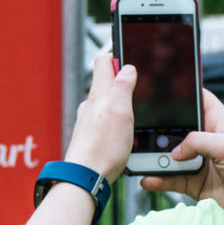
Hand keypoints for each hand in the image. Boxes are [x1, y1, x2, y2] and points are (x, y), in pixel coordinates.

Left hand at [62, 54, 136, 179]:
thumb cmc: (102, 147)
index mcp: (99, 94)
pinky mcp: (91, 138)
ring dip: (120, 102)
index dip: (115, 53)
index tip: (127, 46)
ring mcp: (89, 122)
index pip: (103, 61)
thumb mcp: (120, 111)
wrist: (85, 177)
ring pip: (106, 104)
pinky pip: (106, 123)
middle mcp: (91, 105)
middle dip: (120, 78)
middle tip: (138, 79)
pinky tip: (124, 131)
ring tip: (136, 108)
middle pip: (105, 82)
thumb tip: (127, 67)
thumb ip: (123, 87)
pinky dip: (116, 121)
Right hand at [140, 89, 223, 209]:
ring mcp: (197, 161)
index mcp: (218, 122)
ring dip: (154, 157)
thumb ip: (199, 141)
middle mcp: (205, 140)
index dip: (182, 93)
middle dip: (158, 130)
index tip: (160, 90)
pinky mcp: (191, 181)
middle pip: (175, 128)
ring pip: (169, 154)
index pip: (198, 99)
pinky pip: (169, 177)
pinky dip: (157, 178)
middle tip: (141, 130)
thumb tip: (174, 150)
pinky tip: (148, 178)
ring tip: (140, 158)